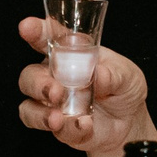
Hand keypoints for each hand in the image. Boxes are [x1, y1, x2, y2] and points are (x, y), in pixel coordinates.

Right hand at [16, 17, 147, 154]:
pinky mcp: (57, 125)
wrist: (129, 123)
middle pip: (30, 75)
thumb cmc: (124, 89)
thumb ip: (114, 74)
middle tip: (55, 92)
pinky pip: (49, 129)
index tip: (27, 27)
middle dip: (38, 84)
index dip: (36, 30)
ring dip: (40, 112)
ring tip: (58, 118)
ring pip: (29, 106)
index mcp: (70, 53)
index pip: (48, 37)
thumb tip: (99, 74)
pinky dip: (65, 128)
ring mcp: (52, 103)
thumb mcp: (128, 76)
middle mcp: (55, 76)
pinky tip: (83, 125)